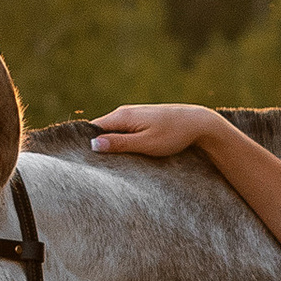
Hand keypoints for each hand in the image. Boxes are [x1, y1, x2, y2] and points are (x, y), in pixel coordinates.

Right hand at [89, 103, 218, 158]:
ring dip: (109, 146)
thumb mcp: (146, 143)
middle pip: (100, 130)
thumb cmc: (174, 134)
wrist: (198, 123)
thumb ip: (120, 144)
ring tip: (107, 165)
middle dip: (96, 147)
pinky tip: (123, 156)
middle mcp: (124, 112)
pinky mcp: (141, 120)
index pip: (92, 129)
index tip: (82, 162)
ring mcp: (132, 115)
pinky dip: (120, 143)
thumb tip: (93, 145)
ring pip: (112, 132)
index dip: (84, 144)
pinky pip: (122, 132)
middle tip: (93, 168)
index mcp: (122, 116)